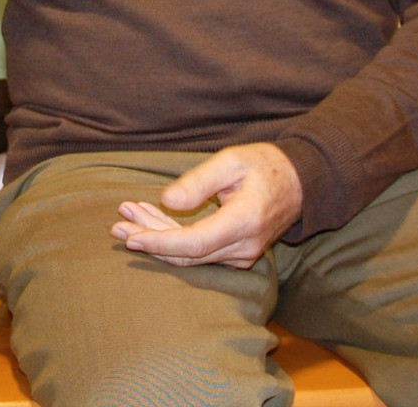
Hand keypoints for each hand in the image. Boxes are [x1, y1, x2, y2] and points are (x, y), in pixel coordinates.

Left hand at [109, 143, 302, 268]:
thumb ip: (199, 182)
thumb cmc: (265, 165)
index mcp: (243, 222)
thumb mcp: (231, 161)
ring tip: (128, 220)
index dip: (159, 242)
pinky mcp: (237, 254)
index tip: (131, 236)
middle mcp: (243, 246)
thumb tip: (167, 202)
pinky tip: (152, 223)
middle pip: (187, 254)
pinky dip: (174, 239)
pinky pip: (200, 253)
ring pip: (191, 255)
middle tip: (117, 225)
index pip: (193, 244)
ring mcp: (243, 255)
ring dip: (158, 238)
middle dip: (149, 240)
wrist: (301, 181)